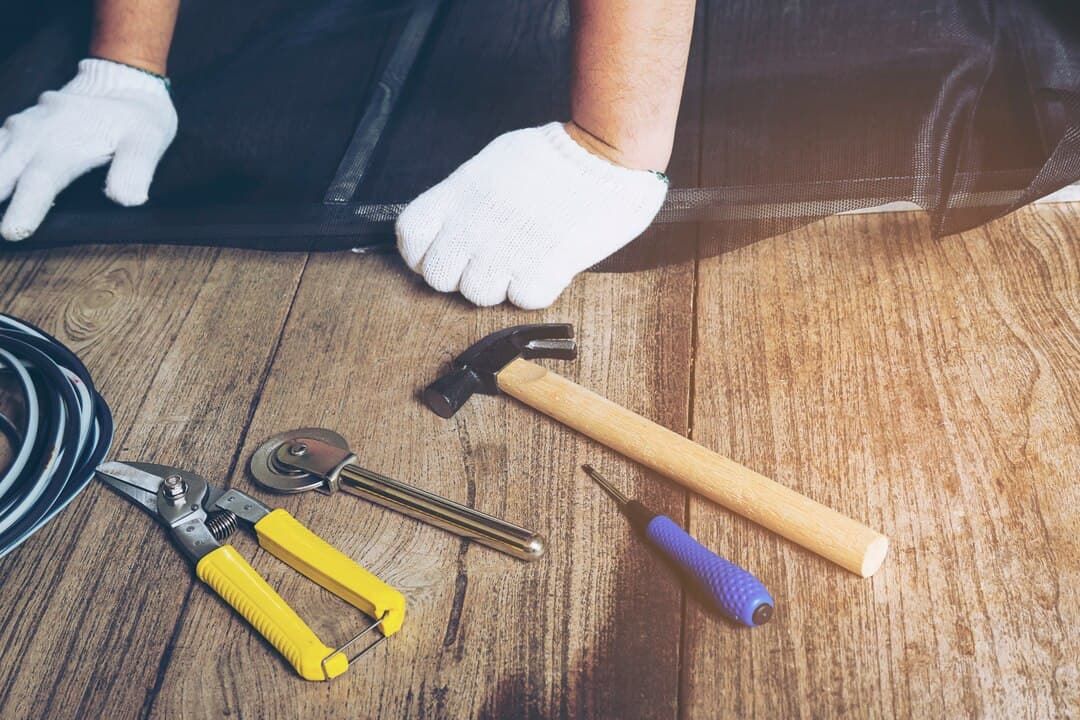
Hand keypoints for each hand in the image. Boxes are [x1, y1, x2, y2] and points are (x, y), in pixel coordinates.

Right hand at [0, 58, 176, 240]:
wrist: (123, 82)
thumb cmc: (137, 119)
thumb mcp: (147, 141)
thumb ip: (136, 169)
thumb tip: (127, 199)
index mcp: (64, 143)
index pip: (40, 181)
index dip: (25, 208)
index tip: (12, 232)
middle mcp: (34, 135)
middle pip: (2, 172)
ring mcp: (20, 130)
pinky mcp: (14, 129)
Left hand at [395, 122, 667, 309]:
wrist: (601, 156)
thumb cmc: (552, 156)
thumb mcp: (492, 163)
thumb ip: (466, 197)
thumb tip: (454, 222)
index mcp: (457, 196)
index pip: (411, 239)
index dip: (423, 253)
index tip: (443, 252)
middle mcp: (472, 228)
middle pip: (439, 278)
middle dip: (461, 274)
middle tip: (489, 259)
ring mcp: (502, 253)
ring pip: (479, 295)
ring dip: (501, 284)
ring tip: (523, 259)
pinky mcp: (538, 273)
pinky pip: (522, 301)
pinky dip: (536, 289)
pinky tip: (548, 264)